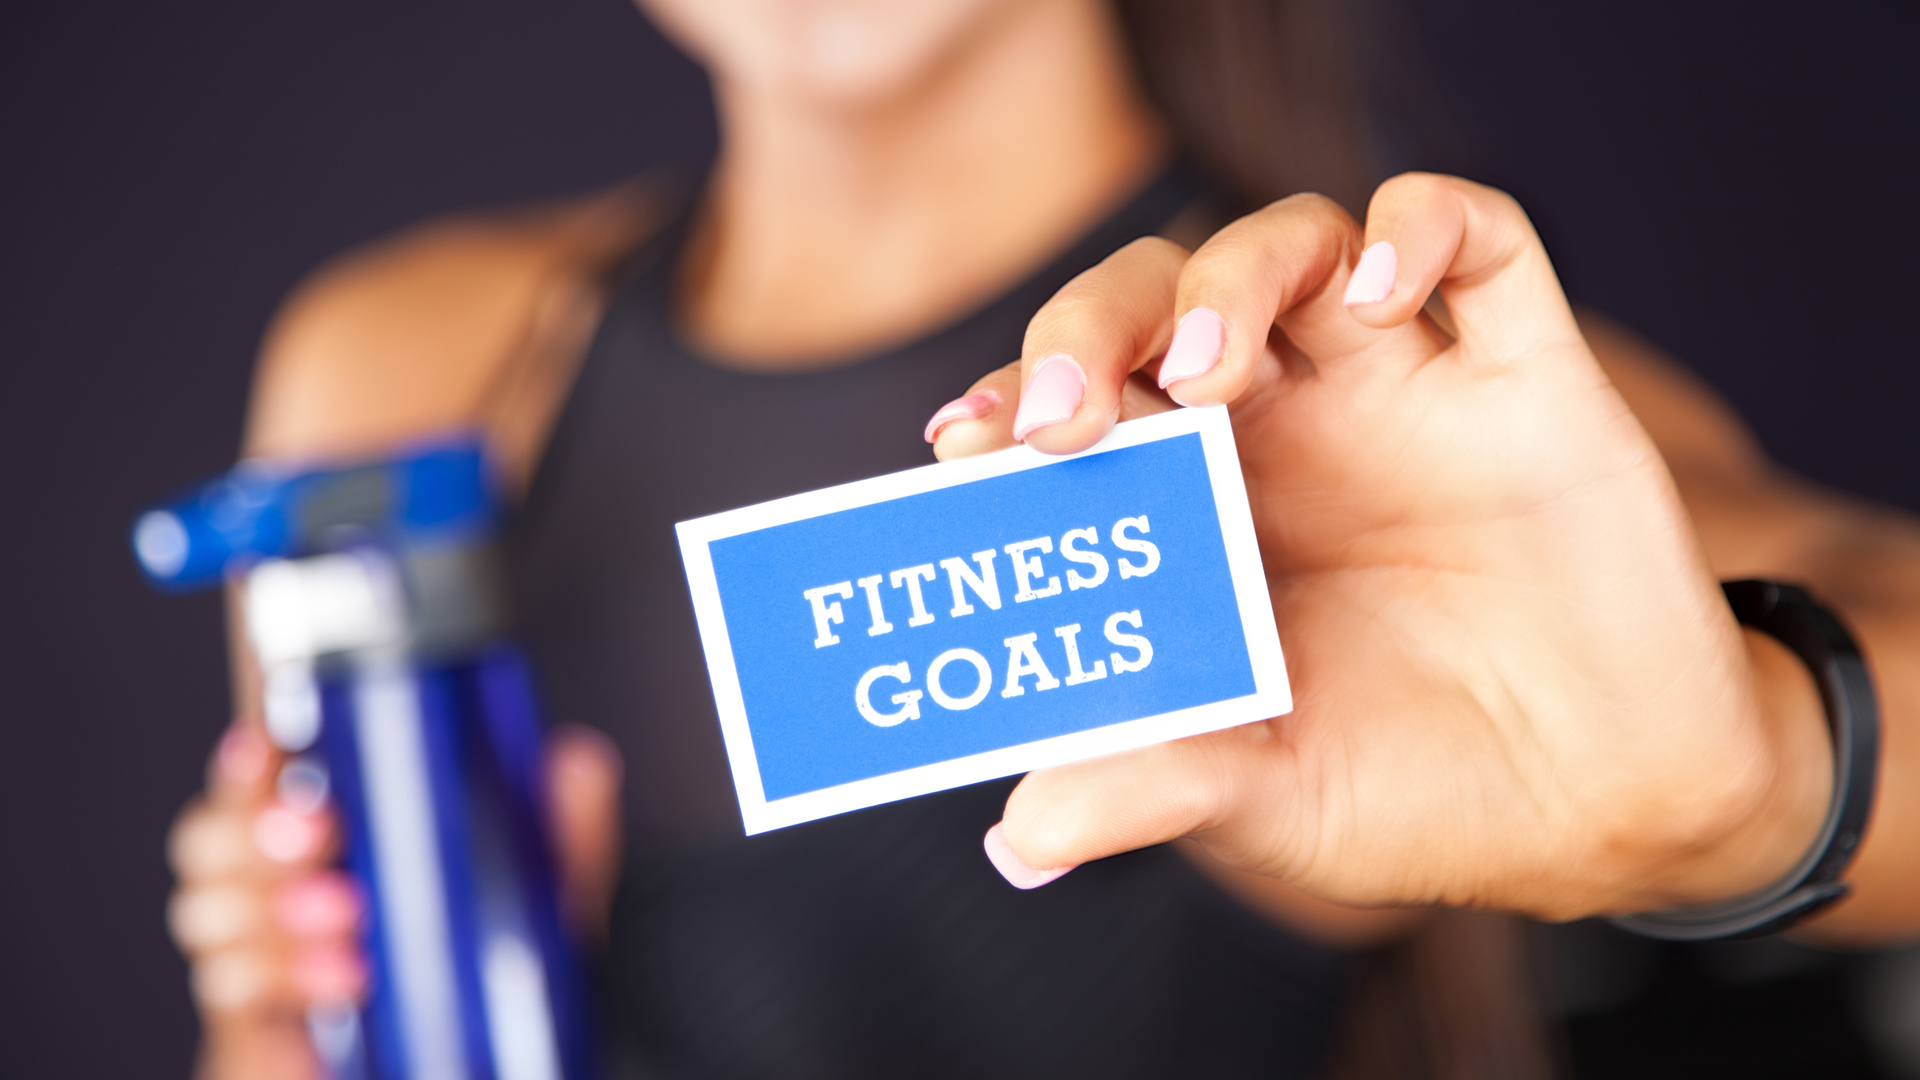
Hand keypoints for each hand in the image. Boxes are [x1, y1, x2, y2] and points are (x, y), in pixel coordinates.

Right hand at [167, 720, 622, 1078]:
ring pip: (206, 910)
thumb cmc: (472, 969)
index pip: (258, 777)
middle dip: (255, 831)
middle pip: (208, 837)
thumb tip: (578, 763)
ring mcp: (256, 952)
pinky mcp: (254, 1018)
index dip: (250, 760)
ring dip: (271, 909)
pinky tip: (341, 978)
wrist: (452, 1063)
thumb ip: (556, 831)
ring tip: (349, 920)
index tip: (268, 748)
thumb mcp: (527, 894)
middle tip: (319, 835)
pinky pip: (230, 987)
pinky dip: (281, 975)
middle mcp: (276, 884)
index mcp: (331, 833)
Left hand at [930, 174, 1832, 920]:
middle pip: (1158, 299)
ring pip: (1296, 245)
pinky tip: (1380, 289)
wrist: (1608, 811)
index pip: (1081, 403)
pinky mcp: (1529, 379)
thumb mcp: (1272, 800)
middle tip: (1063, 415)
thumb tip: (1021, 838)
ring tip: (1202, 369)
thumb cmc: (1418, 790)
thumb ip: (1156, 788)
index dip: (1012, 402)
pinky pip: (1483, 239)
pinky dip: (1424, 226)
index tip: (965, 444)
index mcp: (1199, 508)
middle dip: (1090, 328)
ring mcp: (1403, 391)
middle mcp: (1285, 429)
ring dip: (1230, 276)